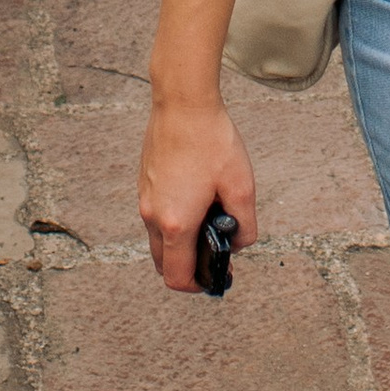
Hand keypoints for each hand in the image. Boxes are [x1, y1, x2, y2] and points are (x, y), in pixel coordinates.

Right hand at [139, 95, 257, 289]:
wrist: (183, 104)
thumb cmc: (212, 142)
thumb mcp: (242, 187)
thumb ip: (245, 225)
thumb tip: (238, 242)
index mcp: (176, 223)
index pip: (178, 277)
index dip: (198, 286)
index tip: (217, 278)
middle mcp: (153, 216)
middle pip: (164, 264)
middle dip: (189, 267)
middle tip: (216, 253)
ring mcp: (145, 201)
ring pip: (159, 241)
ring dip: (181, 244)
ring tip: (210, 221)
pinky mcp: (144, 186)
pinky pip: (156, 218)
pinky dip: (174, 224)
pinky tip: (197, 201)